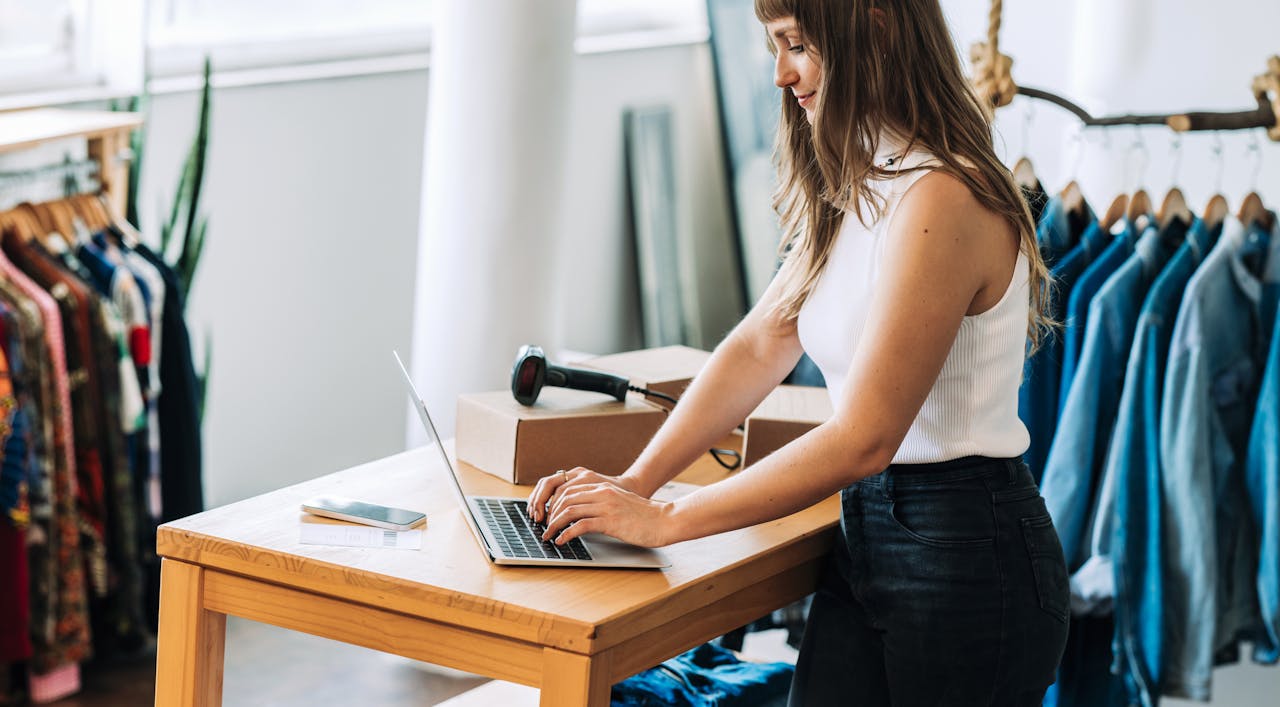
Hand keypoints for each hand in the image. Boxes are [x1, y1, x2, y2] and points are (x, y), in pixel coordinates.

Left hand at [540, 478, 674, 547]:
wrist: (664, 520)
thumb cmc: (643, 516)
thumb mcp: (618, 502)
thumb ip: (600, 502)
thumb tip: (579, 513)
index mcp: (603, 486)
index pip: (567, 488)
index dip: (553, 502)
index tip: (547, 515)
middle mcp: (602, 492)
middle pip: (564, 498)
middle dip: (550, 514)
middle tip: (544, 527)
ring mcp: (606, 506)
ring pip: (569, 511)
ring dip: (554, 525)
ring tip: (548, 536)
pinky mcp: (610, 521)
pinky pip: (580, 525)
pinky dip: (566, 534)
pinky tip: (562, 541)